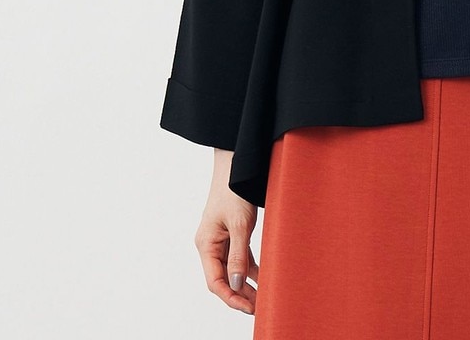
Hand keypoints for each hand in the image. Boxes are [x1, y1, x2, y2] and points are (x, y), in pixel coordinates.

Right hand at [195, 152, 258, 314]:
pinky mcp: (231, 232)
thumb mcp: (240, 224)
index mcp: (206, 244)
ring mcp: (220, 238)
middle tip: (259, 307)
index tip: (248, 308)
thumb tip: (238, 284)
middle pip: (223, 278)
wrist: (237, 162)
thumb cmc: (234, 189)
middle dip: (240, 294)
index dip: (231, 297)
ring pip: (232, 268)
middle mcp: (210, 244)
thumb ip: (238, 255)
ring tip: (263, 297)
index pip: (215, 281)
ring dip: (246, 283)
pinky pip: (239, 256)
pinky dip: (250, 267)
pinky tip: (263, 277)